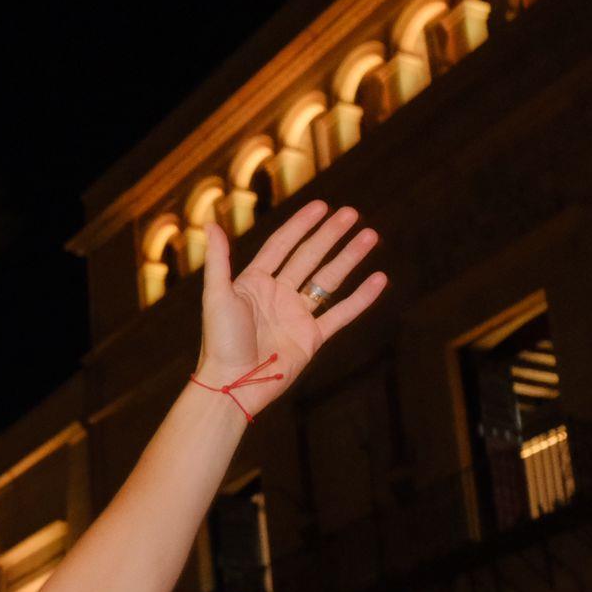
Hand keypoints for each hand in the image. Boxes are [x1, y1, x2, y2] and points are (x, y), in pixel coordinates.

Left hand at [191, 201, 386, 419]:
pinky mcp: (311, 338)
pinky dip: (361, 298)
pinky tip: (379, 279)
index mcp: (253, 283)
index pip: (281, 246)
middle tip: (352, 213)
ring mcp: (295, 316)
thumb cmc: (220, 342)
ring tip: (370, 235)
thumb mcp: (216, 296)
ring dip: (349, 258)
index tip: (322, 206)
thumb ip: (218, 260)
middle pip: (308, 258)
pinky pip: (341, 314)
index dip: (300, 225)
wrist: (232, 384)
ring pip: (328, 280)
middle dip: (330, 235)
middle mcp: (276, 296)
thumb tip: (211, 224)